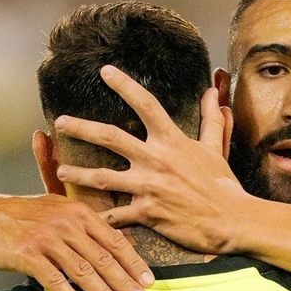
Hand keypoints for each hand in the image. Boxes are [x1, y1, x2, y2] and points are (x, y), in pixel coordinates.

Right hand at [0, 192, 151, 290]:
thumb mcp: (61, 212)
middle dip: (126, 282)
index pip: (115, 241)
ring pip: (83, 271)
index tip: (149, 282)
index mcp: (79, 213)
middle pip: (103, 258)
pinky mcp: (29, 255)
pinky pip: (55, 281)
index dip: (134, 263)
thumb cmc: (28, 218)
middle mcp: (67, 224)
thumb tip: (122, 243)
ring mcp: (48, 239)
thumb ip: (88, 226)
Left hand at [52, 66, 250, 253]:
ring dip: (79, 173)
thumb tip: (212, 91)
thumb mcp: (214, 148)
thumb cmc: (222, 184)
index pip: (145, 104)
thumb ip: (210, 119)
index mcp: (171, 140)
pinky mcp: (147, 213)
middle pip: (112, 137)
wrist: (230, 219)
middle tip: (60, 122)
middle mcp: (156, 160)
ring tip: (60, 170)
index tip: (105, 71)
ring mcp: (150, 187)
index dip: (125, 85)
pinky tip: (82, 217)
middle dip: (82, 128)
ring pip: (104, 177)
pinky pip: (116, 216)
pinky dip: (99, 217)